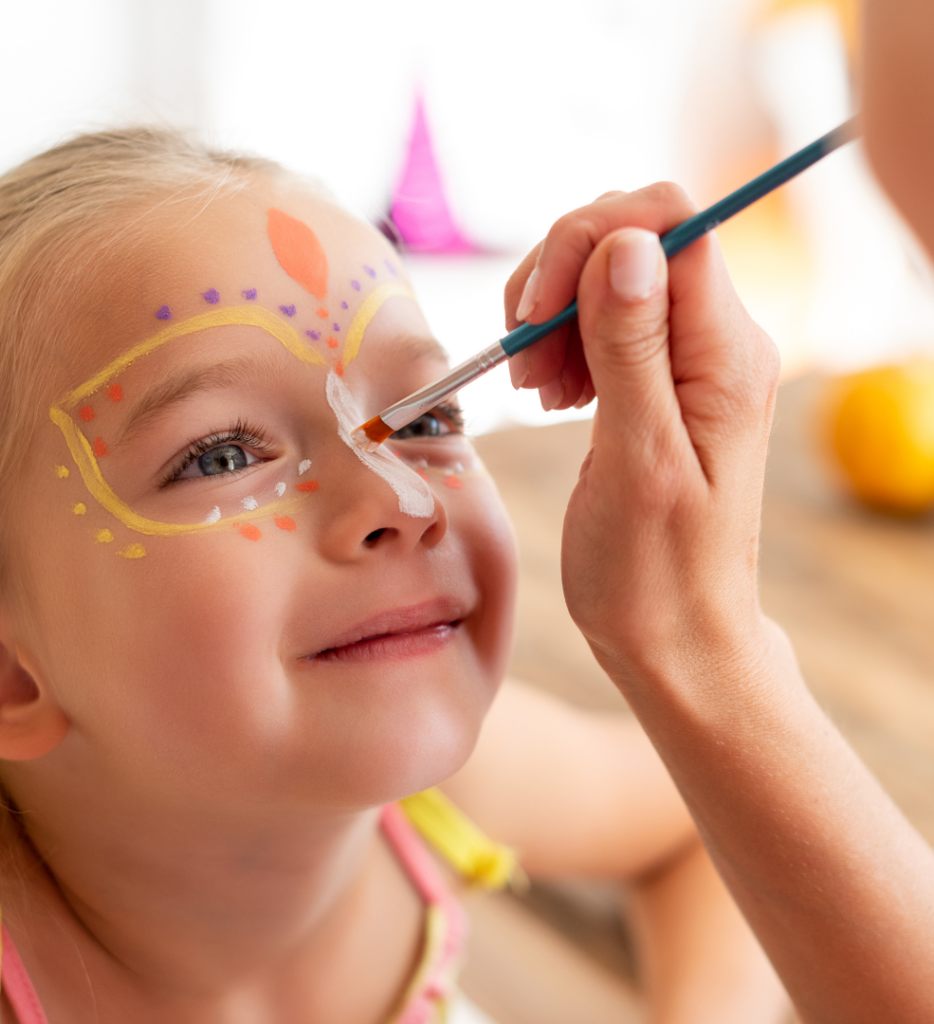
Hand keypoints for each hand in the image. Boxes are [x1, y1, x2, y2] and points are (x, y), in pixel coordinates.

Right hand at [504, 184, 779, 683]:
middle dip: (560, 277)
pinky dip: (559, 341)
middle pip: (632, 238)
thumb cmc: (655, 573)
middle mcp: (715, 343)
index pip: (669, 224)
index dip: (590, 242)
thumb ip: (633, 349)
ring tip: (536, 389)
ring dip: (551, 314)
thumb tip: (626, 243)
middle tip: (526, 363)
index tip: (533, 314)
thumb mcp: (638, 463)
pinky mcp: (656, 382)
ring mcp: (686, 361)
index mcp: (725, 355)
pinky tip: (550, 393)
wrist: (673, 636)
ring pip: (608, 273)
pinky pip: (601, 321)